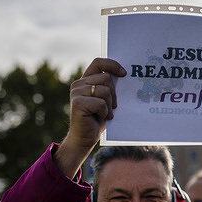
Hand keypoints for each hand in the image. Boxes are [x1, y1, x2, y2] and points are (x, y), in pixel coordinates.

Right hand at [55, 58, 126, 177]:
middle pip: (106, 78)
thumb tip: (125, 75)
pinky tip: (99, 118)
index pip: (98, 62)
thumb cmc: (98, 118)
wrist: (85, 138)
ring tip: (104, 113)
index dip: (112, 65)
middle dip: (114, 94)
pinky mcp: (77, 103)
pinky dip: (104, 112)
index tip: (124, 73)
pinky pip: (101, 103)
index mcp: (86, 80)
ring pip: (105, 90)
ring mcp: (76, 93)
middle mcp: (78, 84)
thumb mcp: (105, 99)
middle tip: (112, 106)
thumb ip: (108, 86)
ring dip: (109, 105)